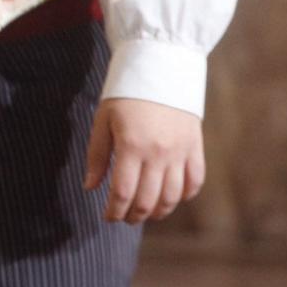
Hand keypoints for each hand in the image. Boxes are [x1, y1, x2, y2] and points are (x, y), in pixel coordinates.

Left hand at [83, 97, 205, 223]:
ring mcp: (180, 152)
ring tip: (146, 213)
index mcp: (131, 146)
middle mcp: (158, 153)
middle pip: (147, 200)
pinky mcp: (195, 147)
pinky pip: (195, 181)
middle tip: (124, 218)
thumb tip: (90, 188)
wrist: (160, 68)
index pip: (122, 192)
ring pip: (171, 197)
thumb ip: (96, 155)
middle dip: (133, 215)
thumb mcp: (103, 120)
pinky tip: (171, 198)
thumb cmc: (125, 94)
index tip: (107, 217)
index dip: (113, 211)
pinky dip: (184, 196)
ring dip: (158, 212)